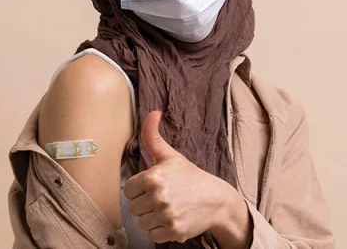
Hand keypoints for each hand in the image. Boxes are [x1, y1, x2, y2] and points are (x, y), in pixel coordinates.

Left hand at [123, 111, 250, 245]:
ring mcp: (166, 215)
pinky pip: (152, 235)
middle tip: (163, 197)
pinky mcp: (173, 231)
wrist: (218, 200)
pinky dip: (161, 230)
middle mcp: (159, 197)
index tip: (153, 186)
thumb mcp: (171, 156)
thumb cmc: (192, 178)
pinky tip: (172, 219)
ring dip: (152, 217)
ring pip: (142, 222)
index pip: (129, 190)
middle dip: (146, 203)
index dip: (139, 188)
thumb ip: (153, 137)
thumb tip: (152, 112)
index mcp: (154, 177)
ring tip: (168, 208)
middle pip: (134, 207)